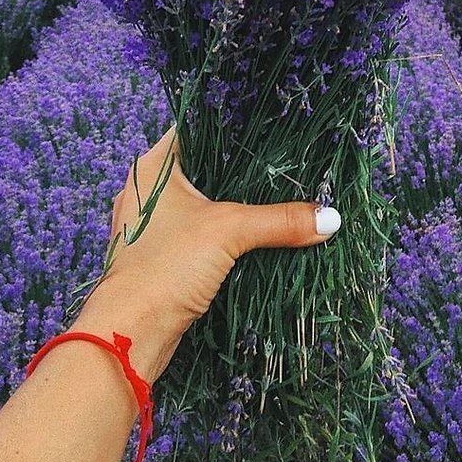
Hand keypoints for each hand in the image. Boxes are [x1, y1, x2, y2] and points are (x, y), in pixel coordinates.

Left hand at [70, 125, 340, 382]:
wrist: (130, 335)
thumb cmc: (165, 267)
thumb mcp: (229, 231)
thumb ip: (281, 220)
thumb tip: (330, 217)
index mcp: (152, 168)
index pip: (196, 129)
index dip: (231, 127)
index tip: (268, 126)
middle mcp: (147, 191)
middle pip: (203, 169)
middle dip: (241, 171)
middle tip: (283, 162)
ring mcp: (151, 226)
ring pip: (202, 204)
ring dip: (233, 206)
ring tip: (277, 194)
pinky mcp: (160, 256)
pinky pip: (199, 234)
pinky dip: (224, 234)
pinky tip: (254, 235)